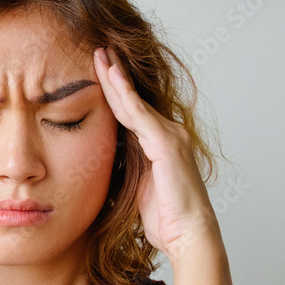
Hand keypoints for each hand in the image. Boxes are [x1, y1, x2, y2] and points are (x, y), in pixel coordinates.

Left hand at [92, 46, 219, 264]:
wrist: (187, 235)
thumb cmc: (164, 218)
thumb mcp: (136, 186)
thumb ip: (124, 167)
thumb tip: (100, 161)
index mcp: (158, 143)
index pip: (129, 110)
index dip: (113, 90)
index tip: (97, 70)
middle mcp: (167, 133)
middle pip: (131, 99)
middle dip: (113, 73)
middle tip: (98, 49)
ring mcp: (169, 136)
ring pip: (134, 101)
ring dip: (115, 76)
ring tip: (101, 53)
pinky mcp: (167, 144)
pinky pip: (140, 115)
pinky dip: (125, 94)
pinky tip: (112, 76)